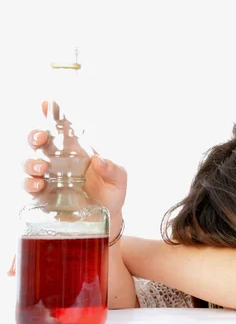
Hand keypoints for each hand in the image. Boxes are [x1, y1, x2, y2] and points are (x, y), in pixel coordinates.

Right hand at [23, 101, 127, 241]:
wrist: (107, 219)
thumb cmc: (112, 193)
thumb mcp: (119, 179)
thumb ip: (113, 169)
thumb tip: (99, 160)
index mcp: (77, 150)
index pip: (62, 128)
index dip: (53, 114)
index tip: (47, 104)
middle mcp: (59, 161)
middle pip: (38, 142)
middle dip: (34, 135)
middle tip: (41, 138)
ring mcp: (48, 177)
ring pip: (28, 163)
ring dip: (30, 162)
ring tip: (41, 168)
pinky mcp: (42, 196)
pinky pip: (27, 186)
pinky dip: (28, 183)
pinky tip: (37, 185)